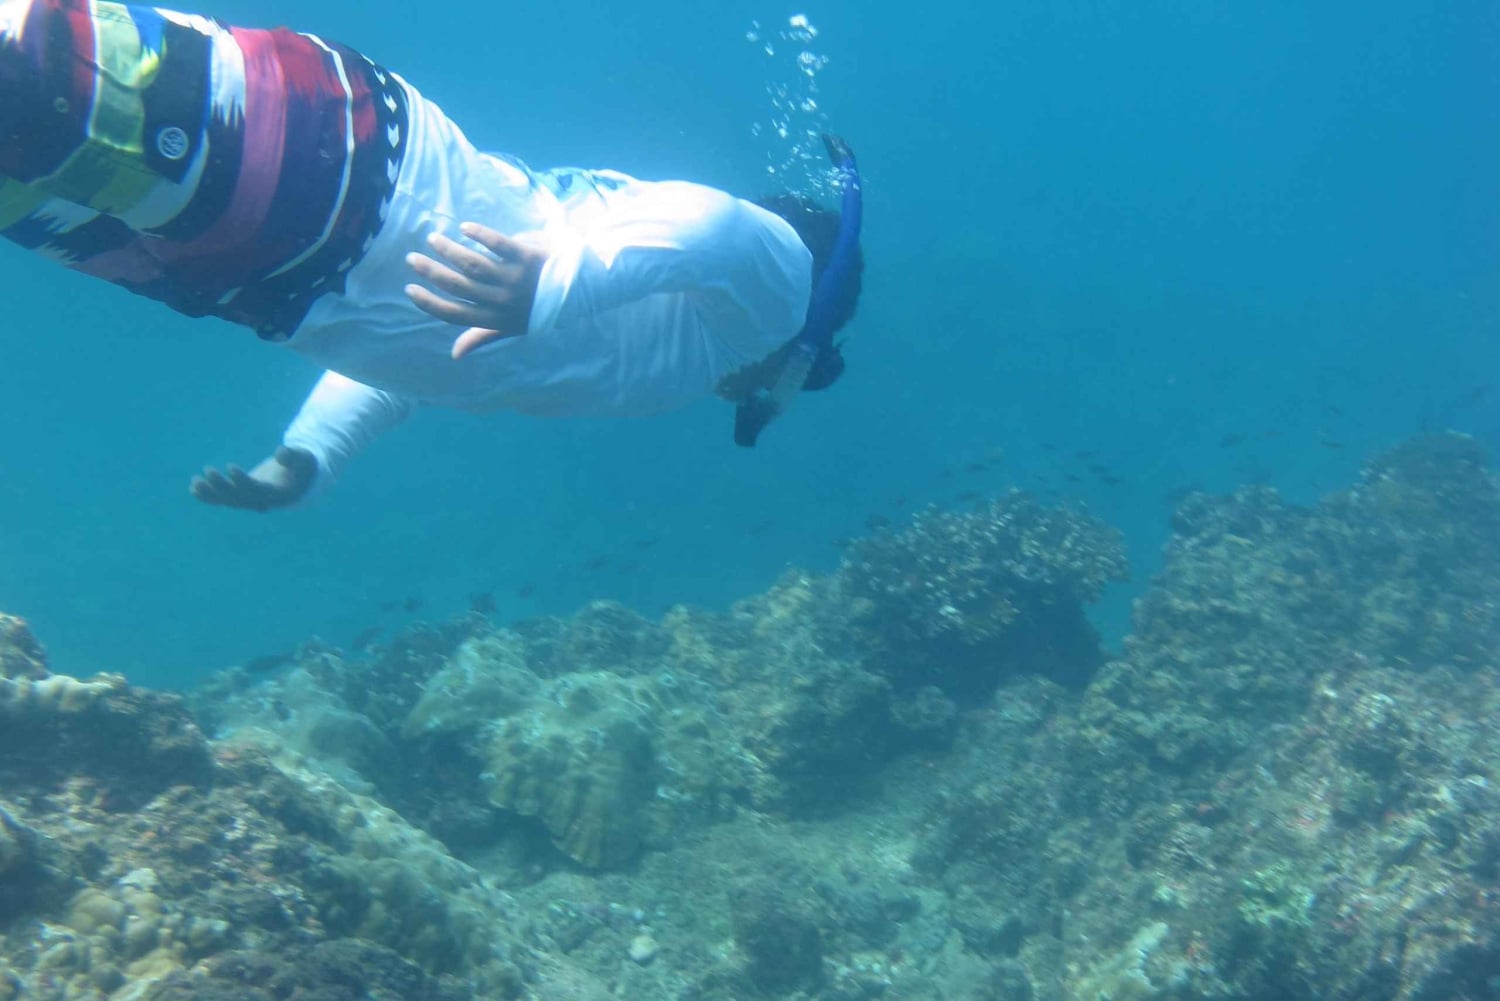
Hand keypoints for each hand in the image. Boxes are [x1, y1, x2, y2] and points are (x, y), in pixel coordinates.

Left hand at [190, 446, 317, 512]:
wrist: (299, 478)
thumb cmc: (302, 465)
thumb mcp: (303, 457)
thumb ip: (293, 455)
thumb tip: (280, 453)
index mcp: (278, 493)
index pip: (257, 489)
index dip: (242, 480)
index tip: (230, 467)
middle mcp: (263, 501)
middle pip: (240, 497)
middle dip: (222, 486)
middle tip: (207, 470)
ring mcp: (252, 501)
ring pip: (229, 501)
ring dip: (211, 493)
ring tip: (194, 482)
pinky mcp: (243, 496)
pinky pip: (225, 500)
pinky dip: (209, 497)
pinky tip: (193, 489)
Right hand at [404, 222, 547, 358]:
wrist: (581, 291)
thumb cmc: (540, 310)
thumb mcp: (512, 329)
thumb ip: (482, 337)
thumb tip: (454, 354)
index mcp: (496, 319)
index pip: (455, 314)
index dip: (430, 303)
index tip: (410, 289)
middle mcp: (503, 300)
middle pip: (459, 287)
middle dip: (432, 272)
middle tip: (413, 258)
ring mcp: (515, 278)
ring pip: (474, 265)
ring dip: (450, 251)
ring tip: (433, 239)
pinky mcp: (528, 257)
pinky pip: (500, 245)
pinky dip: (481, 235)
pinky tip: (464, 228)